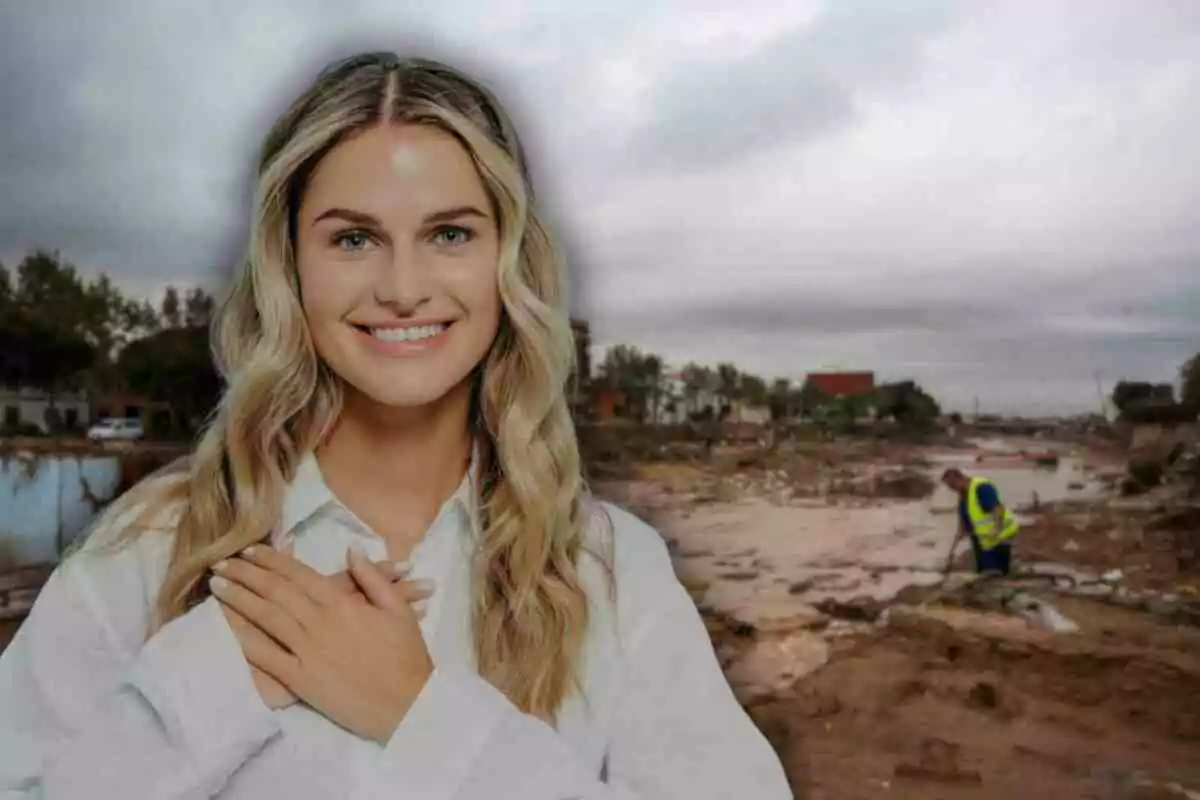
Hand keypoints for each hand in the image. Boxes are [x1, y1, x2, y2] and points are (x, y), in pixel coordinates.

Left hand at [209, 543, 434, 742]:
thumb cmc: (407, 655)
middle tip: (221, 564)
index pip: (299, 574)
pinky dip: (245, 641)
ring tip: (217, 588)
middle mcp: (319, 622)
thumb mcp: (399, 608)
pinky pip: (267, 658)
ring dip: (239, 600)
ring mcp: (307, 651)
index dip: (272, 560)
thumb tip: (351, 550)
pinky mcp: (301, 680)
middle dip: (245, 574)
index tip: (250, 551)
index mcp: (342, 603)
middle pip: (275, 591)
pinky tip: (227, 630)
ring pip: (266, 618)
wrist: (407, 703)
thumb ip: (373, 577)